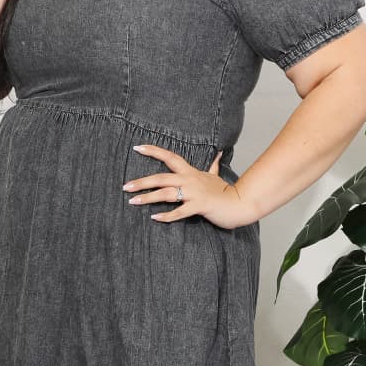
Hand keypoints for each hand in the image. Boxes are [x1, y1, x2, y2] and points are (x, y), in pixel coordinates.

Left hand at [122, 144, 254, 229]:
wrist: (239, 203)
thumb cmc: (224, 191)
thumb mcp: (216, 175)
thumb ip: (213, 165)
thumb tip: (218, 153)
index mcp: (191, 172)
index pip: (170, 157)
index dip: (154, 151)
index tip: (137, 147)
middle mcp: (190, 180)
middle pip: (161, 178)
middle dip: (142, 182)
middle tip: (125, 186)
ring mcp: (194, 193)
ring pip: (166, 194)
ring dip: (148, 198)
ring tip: (133, 201)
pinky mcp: (199, 207)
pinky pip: (179, 212)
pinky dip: (167, 216)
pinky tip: (155, 218)